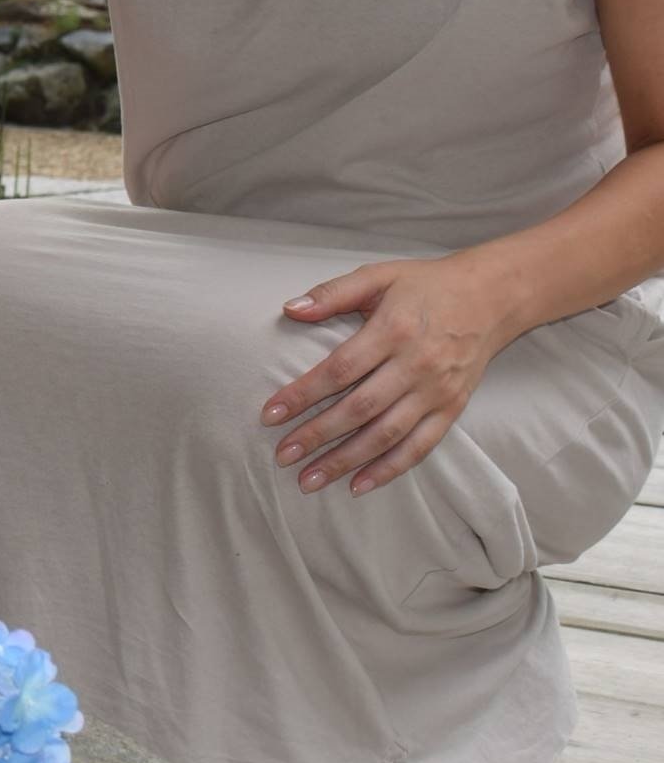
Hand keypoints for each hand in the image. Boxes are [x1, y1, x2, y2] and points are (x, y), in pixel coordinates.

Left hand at [260, 255, 521, 497]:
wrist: (492, 296)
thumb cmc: (426, 285)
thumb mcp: (378, 276)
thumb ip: (332, 293)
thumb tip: (290, 310)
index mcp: (393, 330)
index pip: (339, 370)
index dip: (302, 394)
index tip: (270, 415)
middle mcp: (416, 365)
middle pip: (359, 409)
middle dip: (317, 436)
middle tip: (282, 455)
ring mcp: (437, 391)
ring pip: (386, 435)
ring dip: (346, 461)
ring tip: (309, 481)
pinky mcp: (453, 409)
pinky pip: (420, 446)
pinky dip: (389, 469)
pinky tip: (358, 485)